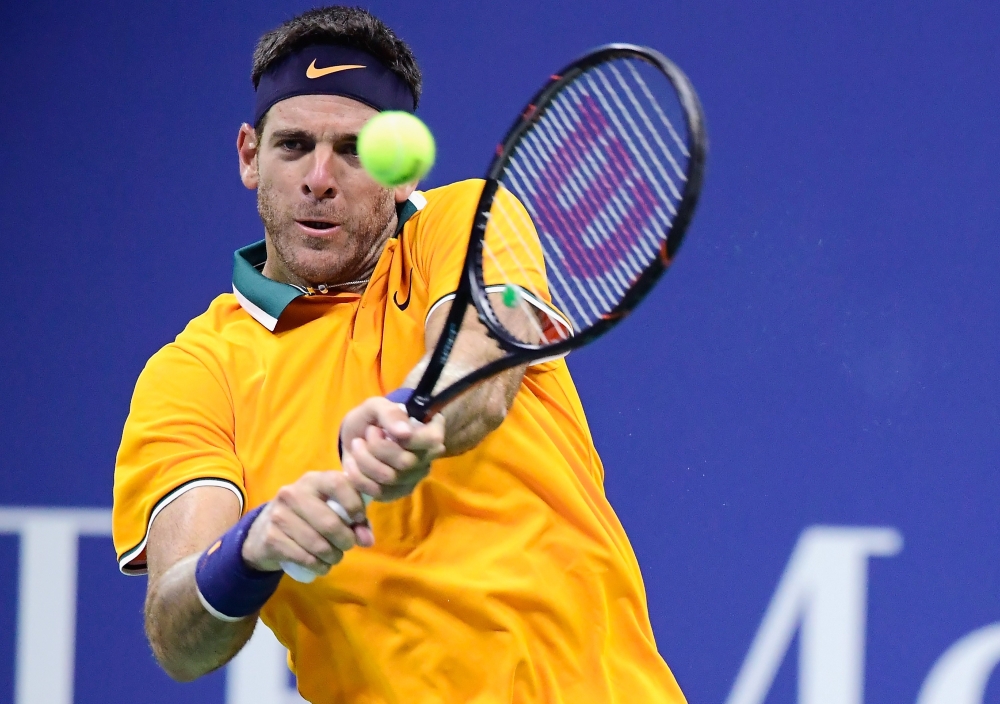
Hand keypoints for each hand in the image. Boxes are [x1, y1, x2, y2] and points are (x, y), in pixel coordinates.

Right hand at [241, 471, 373, 578]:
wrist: (264, 531)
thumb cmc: (308, 516)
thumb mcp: (330, 509)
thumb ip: (355, 519)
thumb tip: (368, 540)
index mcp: (313, 480)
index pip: (339, 484)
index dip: (355, 504)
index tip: (360, 520)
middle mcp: (293, 493)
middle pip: (330, 522)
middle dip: (346, 540)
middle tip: (347, 546)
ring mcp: (279, 515)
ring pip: (317, 544)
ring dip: (333, 556)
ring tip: (334, 557)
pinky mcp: (271, 538)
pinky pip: (304, 557)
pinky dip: (318, 566)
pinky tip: (321, 565)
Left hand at [340, 396, 445, 501]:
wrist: (356, 438)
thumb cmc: (372, 419)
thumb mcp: (376, 406)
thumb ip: (390, 414)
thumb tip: (405, 433)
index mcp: (431, 434)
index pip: (430, 440)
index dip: (404, 437)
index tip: (381, 428)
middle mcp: (427, 459)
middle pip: (406, 462)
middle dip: (376, 447)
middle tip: (367, 434)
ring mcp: (413, 479)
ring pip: (390, 478)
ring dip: (364, 460)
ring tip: (357, 446)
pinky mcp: (396, 494)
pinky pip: (379, 493)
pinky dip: (358, 477)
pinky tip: (352, 464)